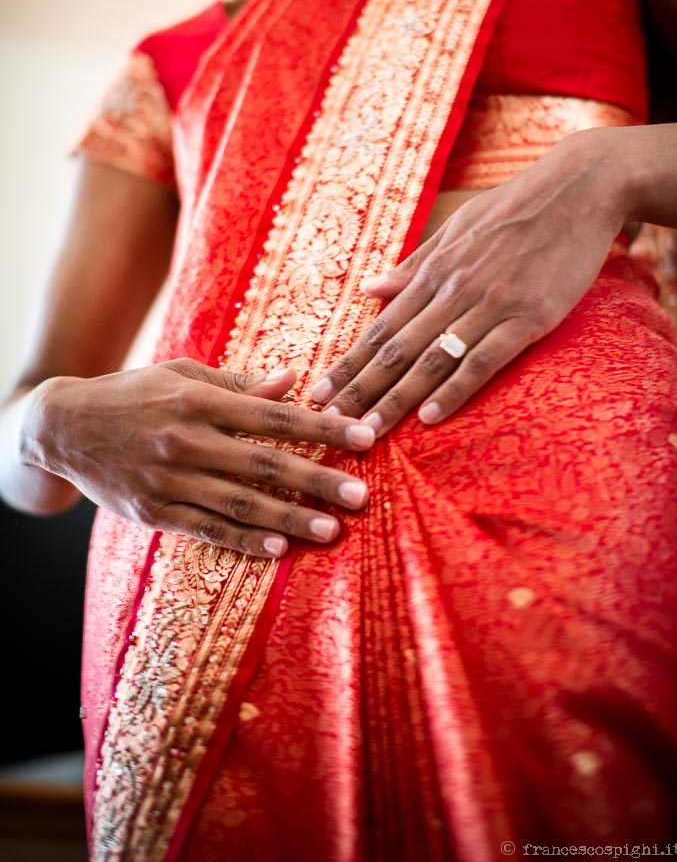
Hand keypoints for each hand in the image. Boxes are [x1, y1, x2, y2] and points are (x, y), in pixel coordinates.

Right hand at [23, 358, 375, 557]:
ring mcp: (169, 480)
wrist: (63, 426)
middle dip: (317, 480)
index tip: (365, 438)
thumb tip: (294, 380)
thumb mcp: (183, 374)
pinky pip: (207, 529)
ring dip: (289, 519)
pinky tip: (278, 549)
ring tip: (331, 531)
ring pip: (239, 504)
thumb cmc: (134, 392)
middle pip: (265, 464)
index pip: (275, 415)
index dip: (323, 428)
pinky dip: (243, 540)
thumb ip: (240, 383)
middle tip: (361, 496)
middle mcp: (186, 440)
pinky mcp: (154, 512)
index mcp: (199, 400)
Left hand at [311, 132, 625, 432]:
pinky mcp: (528, 317)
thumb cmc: (516, 207)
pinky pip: (484, 361)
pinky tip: (431, 416)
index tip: (318, 393)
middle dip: (359, 389)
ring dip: (396, 398)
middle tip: (326, 423)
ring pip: (432, 359)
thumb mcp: (457, 228)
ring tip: (366, 430)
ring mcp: (490, 305)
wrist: (578, 188)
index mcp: (434, 271)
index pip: (381, 327)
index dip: (348, 363)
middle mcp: (453, 290)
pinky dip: (455, 390)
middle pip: (397, 348)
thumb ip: (414, 264)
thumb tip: (368, 288)